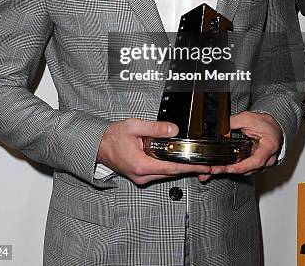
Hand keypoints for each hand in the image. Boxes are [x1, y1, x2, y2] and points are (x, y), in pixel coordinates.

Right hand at [97, 118, 211, 184]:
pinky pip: (159, 173)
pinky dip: (169, 167)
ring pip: (166, 174)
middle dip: (189, 168)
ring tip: (194, 160)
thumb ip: (155, 128)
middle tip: (205, 163)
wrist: (98, 146)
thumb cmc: (112, 137)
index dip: (190, 167)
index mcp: (141, 165)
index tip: (203, 167)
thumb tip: (173, 130)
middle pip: (172, 173)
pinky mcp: (140, 176)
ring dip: (179, 167)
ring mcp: (141, 177)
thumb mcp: (134, 127)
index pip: (172, 168)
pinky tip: (176, 159)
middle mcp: (142, 175)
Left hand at [198, 112, 282, 181]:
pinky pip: (243, 168)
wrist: (272, 127)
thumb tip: (219, 127)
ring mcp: (262, 164)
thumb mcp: (248, 118)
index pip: (256, 161)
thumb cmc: (265, 123)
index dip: (241, 166)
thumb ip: (233, 123)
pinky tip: (220, 167)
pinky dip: (231, 168)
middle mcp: (267, 160)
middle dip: (228, 170)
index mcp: (269, 147)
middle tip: (213, 169)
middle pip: (247, 169)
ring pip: (244, 171)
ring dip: (227, 170)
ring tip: (212, 169)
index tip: (228, 167)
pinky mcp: (255, 165)